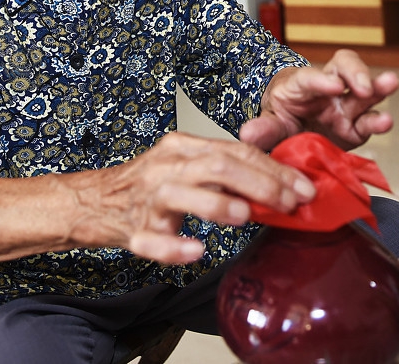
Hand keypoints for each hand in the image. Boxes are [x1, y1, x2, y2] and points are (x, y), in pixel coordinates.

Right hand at [73, 132, 315, 263]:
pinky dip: (173, 247)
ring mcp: (147, 199)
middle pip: (216, 166)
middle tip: (290, 203)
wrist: (94, 201)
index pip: (235, 151)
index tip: (304, 187)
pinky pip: (151, 240)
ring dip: (215, 204)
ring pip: (180, 195)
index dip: (274, 169)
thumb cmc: (149, 185)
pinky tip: (196, 251)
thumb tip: (279, 185)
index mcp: (182, 148)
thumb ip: (225, 171)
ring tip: (245, 216)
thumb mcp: (186, 166)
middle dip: (259, 184)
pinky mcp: (132, 231)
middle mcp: (165, 167)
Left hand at [239, 49, 397, 151]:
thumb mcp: (270, 122)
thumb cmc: (281, 117)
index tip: (333, 86)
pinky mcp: (356, 127)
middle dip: (357, 73)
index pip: (310, 78)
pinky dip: (378, 122)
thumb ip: (263, 128)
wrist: (291, 131)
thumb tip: (247, 134)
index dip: (321, 80)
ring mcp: (344, 107)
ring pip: (365, 91)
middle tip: (364, 86)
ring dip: (379, 87)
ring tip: (391, 84)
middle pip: (345, 68)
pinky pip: (369, 122)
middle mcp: (328, 91)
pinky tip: (385, 121)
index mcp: (301, 85)